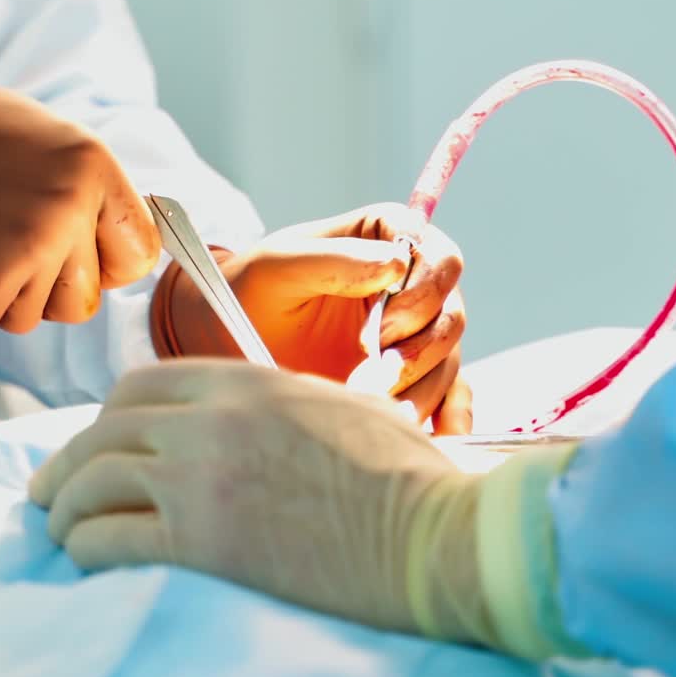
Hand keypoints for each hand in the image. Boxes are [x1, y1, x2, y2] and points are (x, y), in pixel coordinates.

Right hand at [0, 77, 160, 336]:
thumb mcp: (31, 128)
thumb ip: (85, 178)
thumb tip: (125, 226)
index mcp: (90, 163)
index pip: (140, 252)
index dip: (106, 261)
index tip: (76, 253)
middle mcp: (68, 209)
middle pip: (86, 298)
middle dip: (46, 285)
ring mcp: (27, 252)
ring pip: (37, 317)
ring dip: (3, 295)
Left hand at [30, 360, 576, 658]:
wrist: (440, 536)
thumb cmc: (406, 477)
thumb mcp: (335, 407)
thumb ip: (275, 402)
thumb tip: (251, 419)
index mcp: (242, 381)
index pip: (140, 384)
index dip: (107, 417)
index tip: (96, 444)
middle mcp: (208, 419)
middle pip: (104, 430)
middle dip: (68, 462)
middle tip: (49, 492)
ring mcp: (200, 476)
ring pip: (93, 480)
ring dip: (67, 508)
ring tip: (62, 533)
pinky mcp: (202, 541)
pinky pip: (111, 537)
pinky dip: (88, 548)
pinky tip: (88, 560)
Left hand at [155, 203, 468, 431]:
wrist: (225, 339)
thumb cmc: (249, 291)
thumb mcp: (278, 267)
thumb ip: (334, 259)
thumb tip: (396, 263)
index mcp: (384, 238)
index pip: (438, 256)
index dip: (424, 292)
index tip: (382, 329)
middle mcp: (409, 284)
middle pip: (450, 313)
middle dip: (417, 350)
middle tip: (371, 379)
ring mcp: (411, 333)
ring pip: (447, 359)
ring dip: (419, 389)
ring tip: (375, 411)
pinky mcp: (409, 377)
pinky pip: (450, 397)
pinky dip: (447, 419)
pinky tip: (432, 438)